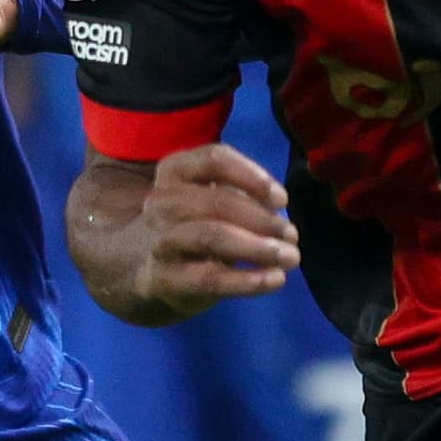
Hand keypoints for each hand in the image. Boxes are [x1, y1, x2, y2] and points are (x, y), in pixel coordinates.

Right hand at [115, 144, 302, 316]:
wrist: (148, 269)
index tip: (281, 199)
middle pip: (216, 202)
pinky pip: (209, 278)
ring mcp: (160, 240)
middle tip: (292, 235)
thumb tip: (278, 208)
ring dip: (257, 247)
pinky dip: (248, 280)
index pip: (214, 159)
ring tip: (291, 257)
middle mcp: (162, 202)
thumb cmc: (192, 225)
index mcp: (175, 171)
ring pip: (210, 237)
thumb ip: (242, 195)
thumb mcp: (209, 197)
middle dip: (262, 219)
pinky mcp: (164, 278)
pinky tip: (276, 279)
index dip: (253, 177)